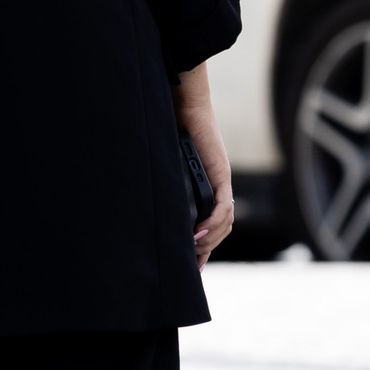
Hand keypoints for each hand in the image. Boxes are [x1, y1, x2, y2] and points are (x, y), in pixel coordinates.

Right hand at [173, 61, 233, 265]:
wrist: (183, 103)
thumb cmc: (172, 125)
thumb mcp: (166, 161)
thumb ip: (164, 179)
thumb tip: (144, 194)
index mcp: (207, 184)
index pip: (213, 223)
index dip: (206, 245)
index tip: (194, 264)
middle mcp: (217, 185)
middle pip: (221, 227)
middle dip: (208, 249)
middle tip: (193, 266)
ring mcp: (221, 180)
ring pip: (225, 221)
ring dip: (210, 239)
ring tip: (193, 251)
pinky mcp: (220, 173)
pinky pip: (222, 206)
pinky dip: (212, 222)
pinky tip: (199, 233)